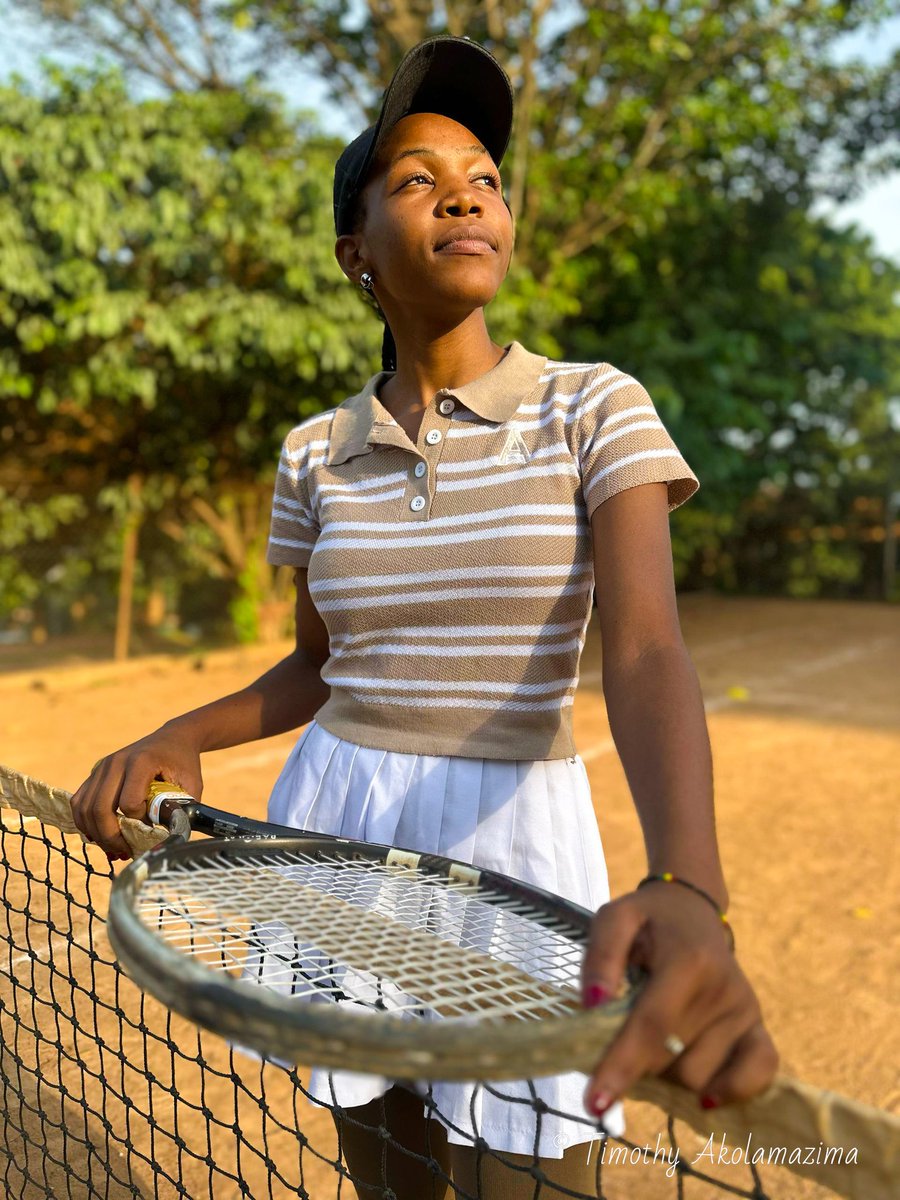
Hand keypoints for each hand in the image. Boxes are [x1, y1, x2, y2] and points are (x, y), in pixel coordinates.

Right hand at [71, 729, 203, 860]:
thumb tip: (168, 841)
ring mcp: (102, 766)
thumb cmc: (184, 764)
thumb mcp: (191, 785)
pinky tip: (99, 835)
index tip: (152, 827)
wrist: (172, 739)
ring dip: (96, 834)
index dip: (140, 822)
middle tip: (125, 852)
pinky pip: (79, 802)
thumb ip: (182, 811)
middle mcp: (116, 762)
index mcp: (141, 762)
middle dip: (110, 837)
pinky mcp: (95, 772)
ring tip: (113, 848)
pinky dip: (85, 823)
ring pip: (84, 808)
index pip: (129, 803)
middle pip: (100, 809)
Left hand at [580, 882, 777, 1116]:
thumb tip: (593, 1005)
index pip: (651, 1026)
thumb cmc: (648, 919)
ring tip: (656, 1039)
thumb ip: (601, 957)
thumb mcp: (615, 918)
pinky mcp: (759, 1026)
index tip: (593, 1104)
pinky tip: (705, 1096)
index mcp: (688, 962)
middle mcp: (723, 990)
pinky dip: (731, 1091)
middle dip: (638, 1063)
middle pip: (672, 1061)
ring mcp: (745, 1011)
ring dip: (669, 1075)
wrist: (692, 909)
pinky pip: (757, 1074)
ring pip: (700, 1078)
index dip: (621, 1066)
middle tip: (623, 1036)